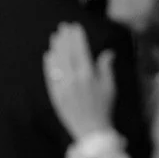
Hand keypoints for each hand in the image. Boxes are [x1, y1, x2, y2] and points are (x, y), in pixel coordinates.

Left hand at [42, 23, 116, 139]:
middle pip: (67, 54)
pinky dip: (49, 64)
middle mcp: (74, 80)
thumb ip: (106, 68)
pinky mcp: (55, 95)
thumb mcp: (109, 87)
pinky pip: (50, 76)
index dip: (77, 37)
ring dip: (56, 48)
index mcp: (88, 76)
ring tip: (55, 37)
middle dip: (65, 38)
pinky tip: (49, 55)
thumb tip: (108, 52)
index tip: (75, 27)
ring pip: (57, 63)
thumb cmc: (104, 108)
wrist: (91, 130)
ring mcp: (63, 88)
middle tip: (63, 27)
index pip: (81, 50)